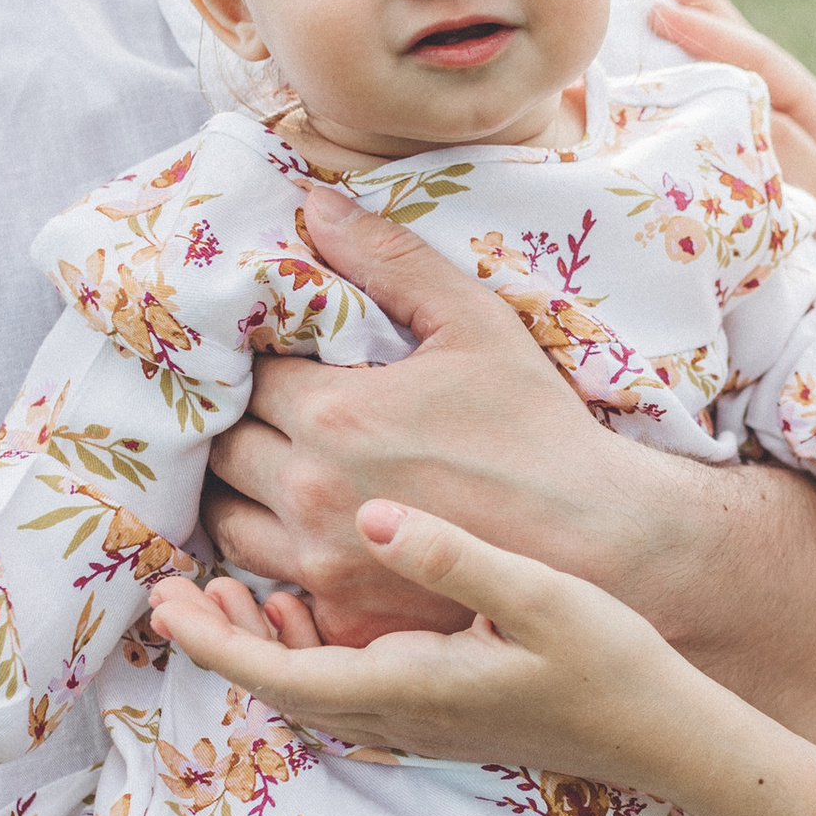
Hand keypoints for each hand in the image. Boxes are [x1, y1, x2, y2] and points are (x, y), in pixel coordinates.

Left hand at [147, 510, 684, 786]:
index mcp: (409, 685)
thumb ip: (453, 556)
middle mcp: (399, 716)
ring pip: (306, 692)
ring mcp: (417, 724)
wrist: (666, 734)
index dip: (212, 639)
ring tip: (225, 586)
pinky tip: (306, 606)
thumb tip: (375, 514)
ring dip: (259, 645)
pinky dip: (303, 651)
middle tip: (171, 585)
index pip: (278, 672)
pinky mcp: (438, 716)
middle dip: (219, 639)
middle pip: (278, 687)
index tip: (162, 603)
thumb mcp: (538, 595)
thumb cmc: (612, 659)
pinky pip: (342, 691)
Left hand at [201, 187, 624, 643]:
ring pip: (225, 521)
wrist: (594, 538)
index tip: (282, 359)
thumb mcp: (474, 323)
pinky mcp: (340, 612)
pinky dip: (266, 548)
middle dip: (239, 422)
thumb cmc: (538, 426)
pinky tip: (298, 525)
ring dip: (238, 490)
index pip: (245, 375)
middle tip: (272, 410)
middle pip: (221, 447)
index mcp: (334, 414)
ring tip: (274, 465)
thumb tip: (313, 203)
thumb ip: (390, 259)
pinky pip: (262, 579)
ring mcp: (320, 561)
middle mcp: (311, 491)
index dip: (256, 362)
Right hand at [650, 0, 815, 299]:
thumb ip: (789, 153)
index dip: (711, 34)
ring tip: (657, 2)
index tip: (661, 9)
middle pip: (746, 54)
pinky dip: (694, 97)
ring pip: (734, 84)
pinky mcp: (766, 176)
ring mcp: (785, 146)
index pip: (760, 62)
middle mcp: (802, 122)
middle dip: (704, 11)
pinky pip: (725, 126)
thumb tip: (738, 99)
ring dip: (696, 45)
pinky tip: (665, 84)